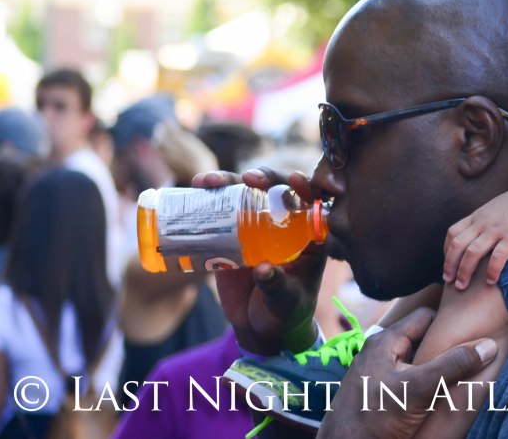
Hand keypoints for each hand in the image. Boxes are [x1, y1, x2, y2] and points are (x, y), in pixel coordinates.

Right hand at [193, 167, 325, 354]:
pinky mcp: (232, 237)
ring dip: (228, 182)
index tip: (292, 179)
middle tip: (248, 179)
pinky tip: (196, 190)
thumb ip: (277, 286)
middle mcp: (283, 224)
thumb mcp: (287, 301)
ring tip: (207, 181)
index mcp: (307, 235)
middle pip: (275, 191)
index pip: (310, 203)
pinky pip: (221, 214)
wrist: (260, 328)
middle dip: (263, 178)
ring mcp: (257, 227)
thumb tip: (264, 271)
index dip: (304, 187)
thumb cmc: (285, 313)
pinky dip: (208, 200)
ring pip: (245, 196)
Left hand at [317, 309, 496, 438]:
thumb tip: (488, 346)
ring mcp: (375, 374)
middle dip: (444, 349)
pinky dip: (421, 384)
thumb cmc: (374, 420)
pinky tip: (433, 397)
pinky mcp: (375, 393)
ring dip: (433, 369)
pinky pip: (405, 379)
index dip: (450, 324)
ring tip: (455, 379)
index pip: (426, 315)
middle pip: (421, 339)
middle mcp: (378, 352)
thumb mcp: (419, 390)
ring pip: (414, 361)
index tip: (472, 335)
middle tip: (468, 359)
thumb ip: (452, 366)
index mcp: (385, 341)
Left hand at [442, 182, 507, 289]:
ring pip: (472, 253)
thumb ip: (483, 221)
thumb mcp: (493, 209)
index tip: (449, 265)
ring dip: (464, 272)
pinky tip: (490, 281)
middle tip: (449, 281)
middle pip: (457, 245)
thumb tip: (477, 236)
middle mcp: (482, 224)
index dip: (447, 251)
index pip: (452, 234)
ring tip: (462, 287)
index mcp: (477, 217)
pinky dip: (491, 271)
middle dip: (450, 265)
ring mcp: (497, 230)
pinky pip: (497, 257)